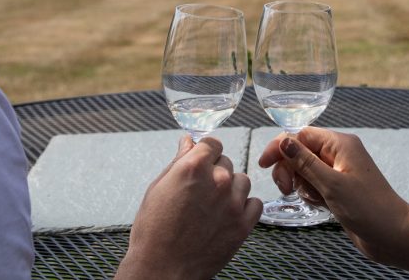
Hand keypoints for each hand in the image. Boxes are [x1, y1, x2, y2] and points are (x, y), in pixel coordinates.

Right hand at [117, 136, 262, 279]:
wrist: (161, 270)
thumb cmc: (153, 233)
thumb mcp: (157, 189)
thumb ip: (178, 161)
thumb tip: (188, 142)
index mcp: (193, 168)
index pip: (213, 143)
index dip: (206, 152)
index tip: (203, 161)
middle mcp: (217, 181)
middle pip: (226, 162)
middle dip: (215, 172)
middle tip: (200, 192)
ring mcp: (233, 203)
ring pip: (242, 180)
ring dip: (231, 189)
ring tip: (213, 206)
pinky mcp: (243, 225)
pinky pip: (254, 203)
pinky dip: (244, 208)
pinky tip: (227, 216)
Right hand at [257, 127, 408, 264]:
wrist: (393, 235)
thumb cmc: (369, 209)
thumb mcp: (331, 184)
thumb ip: (305, 161)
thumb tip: (283, 140)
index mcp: (340, 144)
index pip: (301, 135)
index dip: (281, 147)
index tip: (265, 164)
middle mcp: (339, 154)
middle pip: (300, 152)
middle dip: (290, 169)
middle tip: (287, 188)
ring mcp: (339, 172)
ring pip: (305, 170)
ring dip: (301, 184)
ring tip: (313, 199)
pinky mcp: (339, 189)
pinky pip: (314, 184)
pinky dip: (310, 193)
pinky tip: (320, 204)